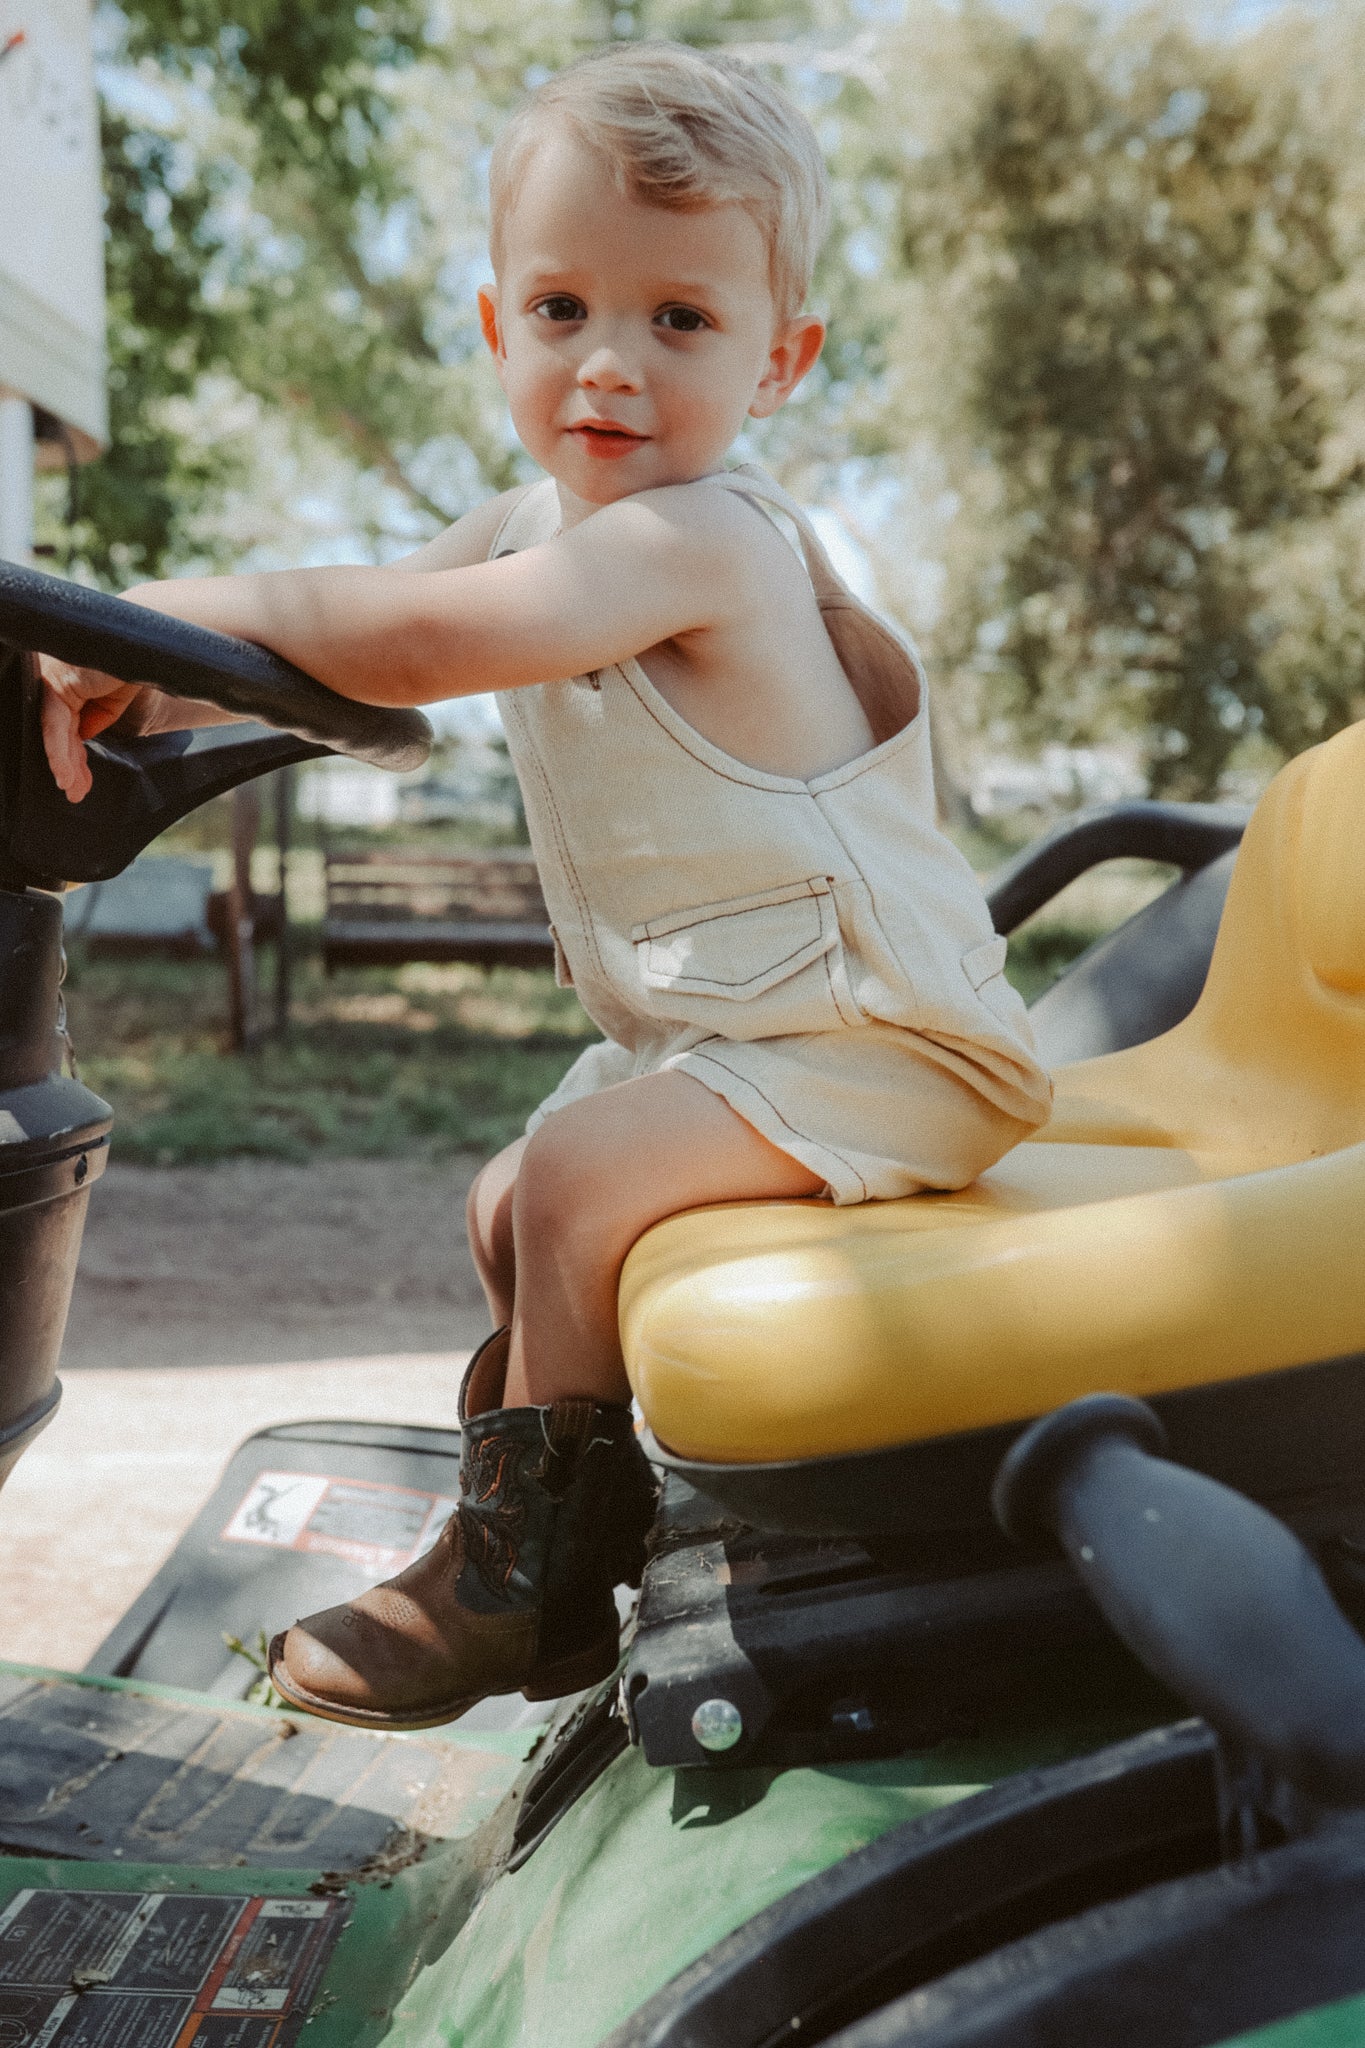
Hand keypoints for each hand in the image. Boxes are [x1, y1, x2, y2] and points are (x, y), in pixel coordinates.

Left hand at [38, 654, 146, 803]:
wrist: (147, 645)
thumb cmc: (133, 664)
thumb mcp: (114, 700)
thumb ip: (95, 717)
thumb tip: (81, 738)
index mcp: (67, 682)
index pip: (64, 725)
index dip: (72, 756)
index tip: (78, 782)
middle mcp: (53, 678)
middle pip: (56, 730)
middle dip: (68, 765)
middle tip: (74, 792)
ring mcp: (51, 677)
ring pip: (52, 731)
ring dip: (62, 764)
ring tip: (71, 789)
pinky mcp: (57, 681)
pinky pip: (53, 722)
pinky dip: (57, 749)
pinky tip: (63, 772)